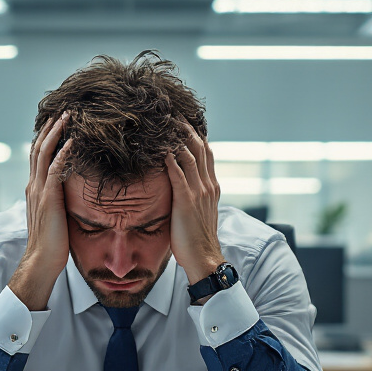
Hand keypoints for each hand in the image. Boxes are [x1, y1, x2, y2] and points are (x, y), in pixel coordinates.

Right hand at [9, 112, 71, 309]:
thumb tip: (73, 192)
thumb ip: (60, 200)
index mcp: (35, 188)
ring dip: (56, 133)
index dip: (47, 137)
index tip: (58, 122)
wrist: (41, 260)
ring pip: (44, 153)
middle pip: (39, 147)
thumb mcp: (55, 215)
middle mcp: (34, 185)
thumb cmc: (52, 243)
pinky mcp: (48, 198)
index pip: (38, 155)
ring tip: (68, 116)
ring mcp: (39, 191)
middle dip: (50, 127)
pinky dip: (63, 153)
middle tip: (64, 109)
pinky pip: (54, 169)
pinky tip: (73, 141)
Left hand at [165, 122, 224, 284]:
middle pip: (199, 146)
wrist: (204, 258)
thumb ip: (191, 194)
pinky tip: (160, 148)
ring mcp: (199, 192)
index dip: (194, 133)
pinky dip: (169, 159)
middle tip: (171, 112)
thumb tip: (177, 183)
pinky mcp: (187, 201)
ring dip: (176, 137)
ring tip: (164, 122)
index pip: (205, 151)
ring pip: (190, 155)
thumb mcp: (197, 211)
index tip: (182, 120)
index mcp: (211, 186)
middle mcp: (208, 184)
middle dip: (185, 128)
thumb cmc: (195, 238)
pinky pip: (178, 174)